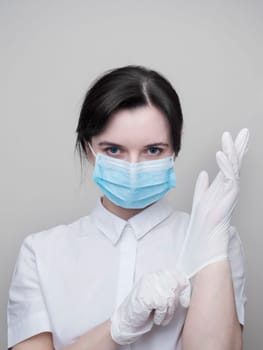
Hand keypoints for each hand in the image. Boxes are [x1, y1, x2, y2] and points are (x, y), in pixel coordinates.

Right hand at [110, 269, 189, 344]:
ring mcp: (149, 286)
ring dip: (168, 312)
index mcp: (154, 275)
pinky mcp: (147, 296)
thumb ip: (168, 288)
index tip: (184, 300)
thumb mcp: (156, 295)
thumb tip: (184, 287)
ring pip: (170, 297)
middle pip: (174, 286)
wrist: (126, 319)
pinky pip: (163, 306)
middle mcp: (152, 278)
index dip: (183, 286)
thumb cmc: (141, 309)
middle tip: (167, 312)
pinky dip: (161, 315)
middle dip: (174, 302)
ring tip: (161, 317)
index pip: (174, 274)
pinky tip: (155, 317)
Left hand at [177, 129, 248, 277]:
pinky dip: (225, 166)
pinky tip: (221, 154)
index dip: (231, 151)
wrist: (205, 242)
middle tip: (244, 131)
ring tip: (232, 136)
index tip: (233, 137)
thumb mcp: (199, 200)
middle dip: (239, 146)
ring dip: (233, 151)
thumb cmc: (202, 225)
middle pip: (235, 164)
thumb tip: (203, 173)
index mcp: (220, 187)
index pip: (227, 165)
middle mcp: (227, 189)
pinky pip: (229, 179)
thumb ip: (202, 186)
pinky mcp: (228, 199)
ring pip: (234, 168)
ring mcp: (229, 193)